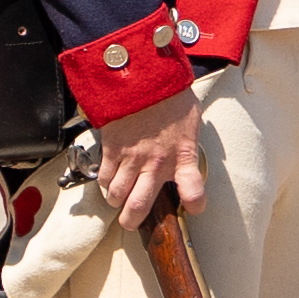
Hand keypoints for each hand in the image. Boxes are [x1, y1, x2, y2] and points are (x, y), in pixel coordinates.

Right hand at [91, 84, 212, 230]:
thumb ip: (187, 140)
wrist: (140, 75)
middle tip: (131, 222)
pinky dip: (104, 181)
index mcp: (183, 156)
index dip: (195, 204)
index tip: (193, 206)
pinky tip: (108, 178)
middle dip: (133, 219)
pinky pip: (104, 176)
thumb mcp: (190, 118)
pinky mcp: (112, 149)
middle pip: (140, 205)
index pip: (194, 192)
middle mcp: (156, 163)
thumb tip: (185, 146)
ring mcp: (132, 158)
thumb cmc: (169, 94)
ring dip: (115, 200)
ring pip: (116, 195)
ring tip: (117, 199)